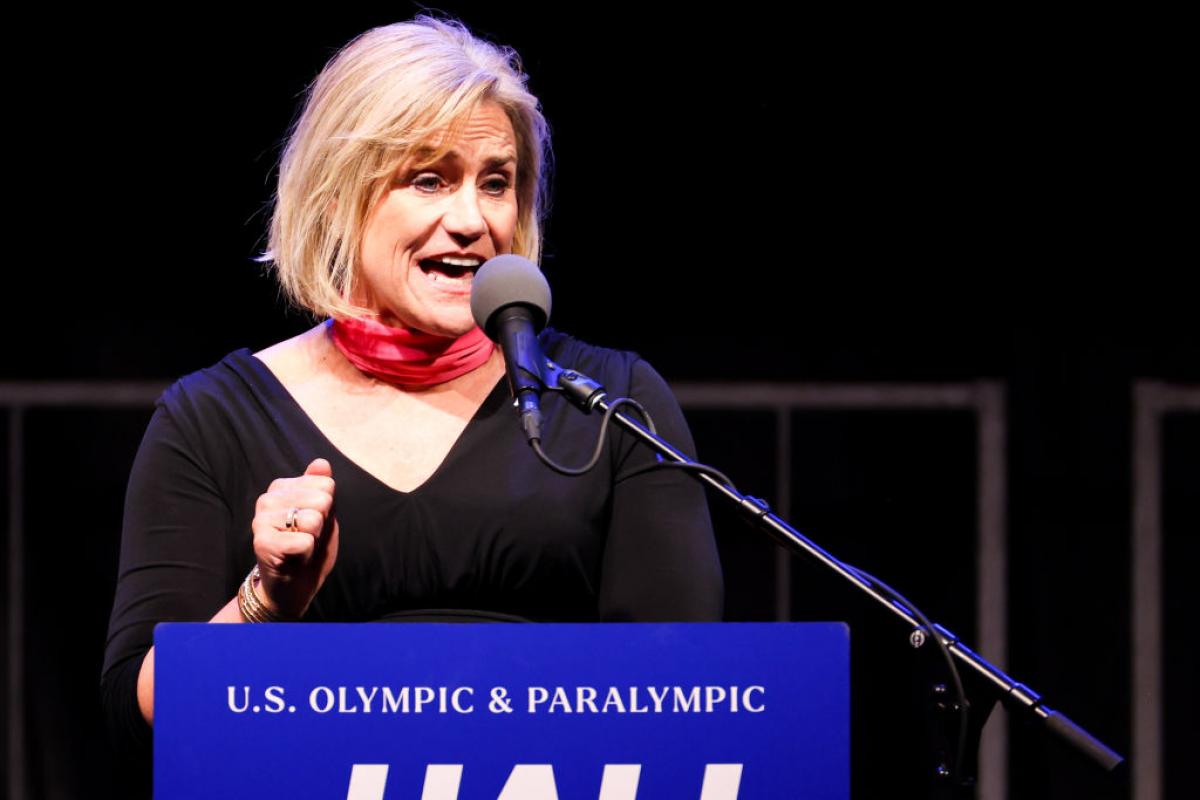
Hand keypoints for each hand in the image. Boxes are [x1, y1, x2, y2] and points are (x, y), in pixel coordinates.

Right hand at [250, 458, 338, 617]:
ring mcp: (261, 520)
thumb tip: (321, 463)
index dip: (329, 509)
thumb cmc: (309, 547)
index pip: (326, 484)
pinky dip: (306, 554)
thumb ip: (321, 487)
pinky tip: (293, 558)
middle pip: (322, 499)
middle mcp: (267, 499)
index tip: (314, 524)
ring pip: (314, 519)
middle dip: (323, 523)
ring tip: (300, 547)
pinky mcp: (262, 543)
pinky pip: (304, 541)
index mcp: (282, 487)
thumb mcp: (323, 514)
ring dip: (314, 539)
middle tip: (308, 538)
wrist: (292, 586)